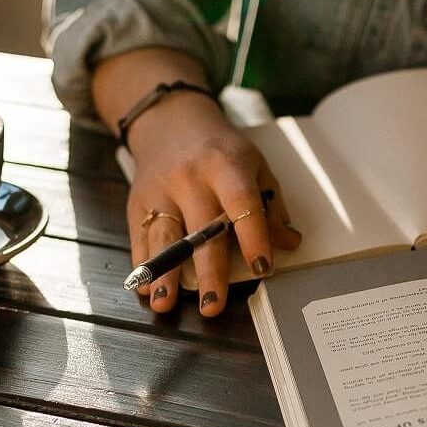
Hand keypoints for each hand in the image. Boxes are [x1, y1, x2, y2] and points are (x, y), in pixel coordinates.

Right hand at [124, 94, 301, 315]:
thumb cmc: (220, 150)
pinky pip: (139, 238)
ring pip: (163, 237)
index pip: (242, 205)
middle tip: (213, 305)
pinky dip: (142, 265)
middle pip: (201, 231)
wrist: (170, 121)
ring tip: (166, 304)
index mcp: (226, 166)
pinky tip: (146, 289)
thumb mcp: (254, 165)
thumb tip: (288, 243)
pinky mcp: (138, 202)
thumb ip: (270, 205)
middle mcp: (190, 179)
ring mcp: (161, 191)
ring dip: (165, 274)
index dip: (254, 237)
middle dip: (208, 271)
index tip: (263, 268)